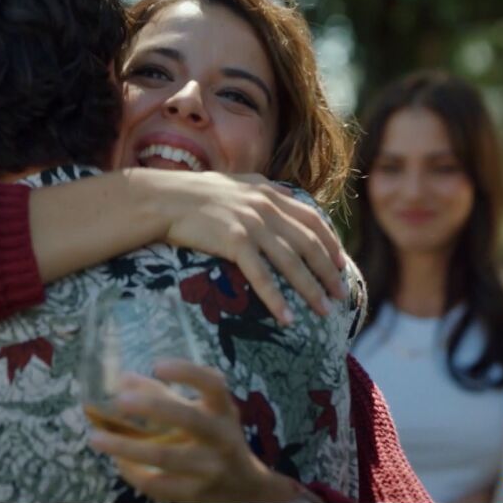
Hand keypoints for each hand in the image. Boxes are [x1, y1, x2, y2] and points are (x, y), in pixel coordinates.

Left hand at [88, 359, 312, 502]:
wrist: (246, 489)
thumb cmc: (216, 438)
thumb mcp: (202, 413)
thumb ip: (164, 395)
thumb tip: (122, 379)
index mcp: (222, 410)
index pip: (212, 384)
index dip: (187, 372)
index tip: (157, 365)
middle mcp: (220, 437)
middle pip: (188, 419)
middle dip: (152, 408)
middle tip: (119, 401)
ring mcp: (209, 468)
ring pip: (164, 457)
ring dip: (125, 447)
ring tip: (96, 438)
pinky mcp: (195, 494)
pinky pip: (157, 483)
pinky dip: (132, 472)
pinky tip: (117, 461)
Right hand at [131, 168, 346, 324]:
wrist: (161, 199)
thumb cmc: (190, 194)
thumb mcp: (233, 184)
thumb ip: (260, 190)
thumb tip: (284, 195)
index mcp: (268, 192)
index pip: (312, 218)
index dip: (331, 243)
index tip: (341, 264)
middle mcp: (265, 206)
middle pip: (309, 244)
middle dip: (329, 272)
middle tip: (341, 295)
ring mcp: (251, 223)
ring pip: (292, 262)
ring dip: (311, 289)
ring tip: (324, 311)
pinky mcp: (233, 241)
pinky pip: (262, 276)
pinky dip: (276, 299)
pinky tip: (287, 318)